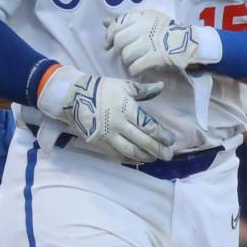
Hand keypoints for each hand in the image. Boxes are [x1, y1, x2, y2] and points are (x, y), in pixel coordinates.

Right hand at [36, 67, 175, 162]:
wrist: (75, 98)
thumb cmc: (103, 89)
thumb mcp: (124, 86)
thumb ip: (144, 90)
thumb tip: (161, 86)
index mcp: (127, 109)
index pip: (149, 126)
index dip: (162, 135)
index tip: (171, 140)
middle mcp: (119, 124)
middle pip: (143, 141)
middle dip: (158, 150)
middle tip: (168, 155)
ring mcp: (109, 135)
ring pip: (131, 151)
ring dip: (145, 157)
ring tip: (155, 158)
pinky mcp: (100, 143)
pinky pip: (117, 155)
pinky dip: (130, 159)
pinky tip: (139, 160)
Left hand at [104, 7, 212, 79]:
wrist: (191, 42)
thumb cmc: (167, 31)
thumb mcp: (148, 19)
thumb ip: (126, 20)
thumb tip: (105, 22)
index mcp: (142, 16)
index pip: (117, 25)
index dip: (109, 36)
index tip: (109, 44)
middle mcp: (145, 27)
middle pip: (120, 41)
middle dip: (119, 51)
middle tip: (124, 55)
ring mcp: (151, 42)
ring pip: (127, 55)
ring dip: (128, 62)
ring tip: (133, 63)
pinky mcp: (157, 56)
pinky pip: (137, 65)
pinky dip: (134, 70)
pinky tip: (137, 71)